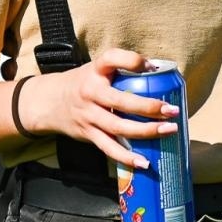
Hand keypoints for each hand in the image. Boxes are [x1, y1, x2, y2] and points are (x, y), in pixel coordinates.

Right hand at [19, 49, 180, 168]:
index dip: (132, 61)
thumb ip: (121, 70)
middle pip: (121, 101)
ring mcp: (88, 115)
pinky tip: (144, 162)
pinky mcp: (88, 134)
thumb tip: (158, 72)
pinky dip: (127, 157)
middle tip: (172, 110)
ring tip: (168, 131)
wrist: (49, 102)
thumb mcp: (97, 69)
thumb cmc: (83, 83)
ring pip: (118, 127)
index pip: (111, 59)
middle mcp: (91, 92)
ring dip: (146, 131)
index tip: (152, 67)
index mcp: (95, 71)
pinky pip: (109, 148)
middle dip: (149, 107)